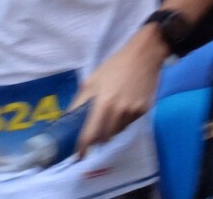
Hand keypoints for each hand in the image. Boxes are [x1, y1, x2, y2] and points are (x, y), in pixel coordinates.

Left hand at [72, 27, 163, 154]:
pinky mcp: (144, 110)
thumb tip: (67, 121)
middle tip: (95, 130)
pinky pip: (129, 123)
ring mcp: (133, 111)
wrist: (144, 55)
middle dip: (98, 138)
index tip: (79, 156)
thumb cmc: (114, 66)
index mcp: (103, 103)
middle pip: (105, 137)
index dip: (82, 148)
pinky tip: (124, 106)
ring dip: (111, 129)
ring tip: (111, 113)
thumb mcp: (91, 81)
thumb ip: (79, 102)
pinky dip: (123, 120)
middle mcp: (119, 111)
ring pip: (118, 131)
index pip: (90, 134)